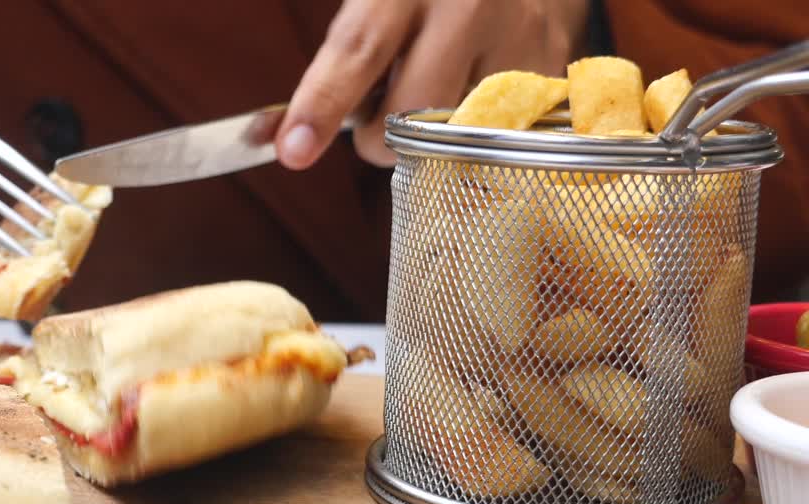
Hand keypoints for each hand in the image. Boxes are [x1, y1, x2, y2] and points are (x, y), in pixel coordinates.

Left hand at [277, 0, 589, 168]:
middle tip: (382, 120)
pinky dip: (474, 132)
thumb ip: (341, 64)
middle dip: (382, 138)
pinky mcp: (553, 64)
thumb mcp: (380, 3)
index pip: (358, 50)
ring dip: (432, 138)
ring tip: (437, 94)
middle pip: (410, 112)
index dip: (322, 104)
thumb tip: (288, 140)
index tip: (294, 150)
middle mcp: (468, 3)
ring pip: (456, 136)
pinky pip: (498, 135)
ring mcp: (519, 33)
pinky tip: (475, 93)